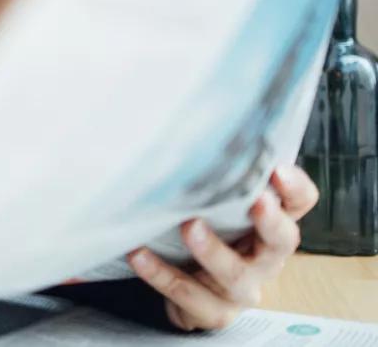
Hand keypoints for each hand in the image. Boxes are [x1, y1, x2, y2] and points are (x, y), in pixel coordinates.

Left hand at [127, 166, 319, 330]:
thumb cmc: (207, 231)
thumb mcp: (215, 204)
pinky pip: (189, 295)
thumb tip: (187, 127)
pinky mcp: (213, 311)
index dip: (295, 188)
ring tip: (188, 226)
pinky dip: (161, 273)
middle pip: (283, 241)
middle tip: (257, 201)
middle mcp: (264, 257)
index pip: (299, 203)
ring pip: (236, 276)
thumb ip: (213, 176)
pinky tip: (138, 254)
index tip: (277, 170)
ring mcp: (241, 289)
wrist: (190, 289)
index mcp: (270, 224)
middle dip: (271, 222)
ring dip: (213, 251)